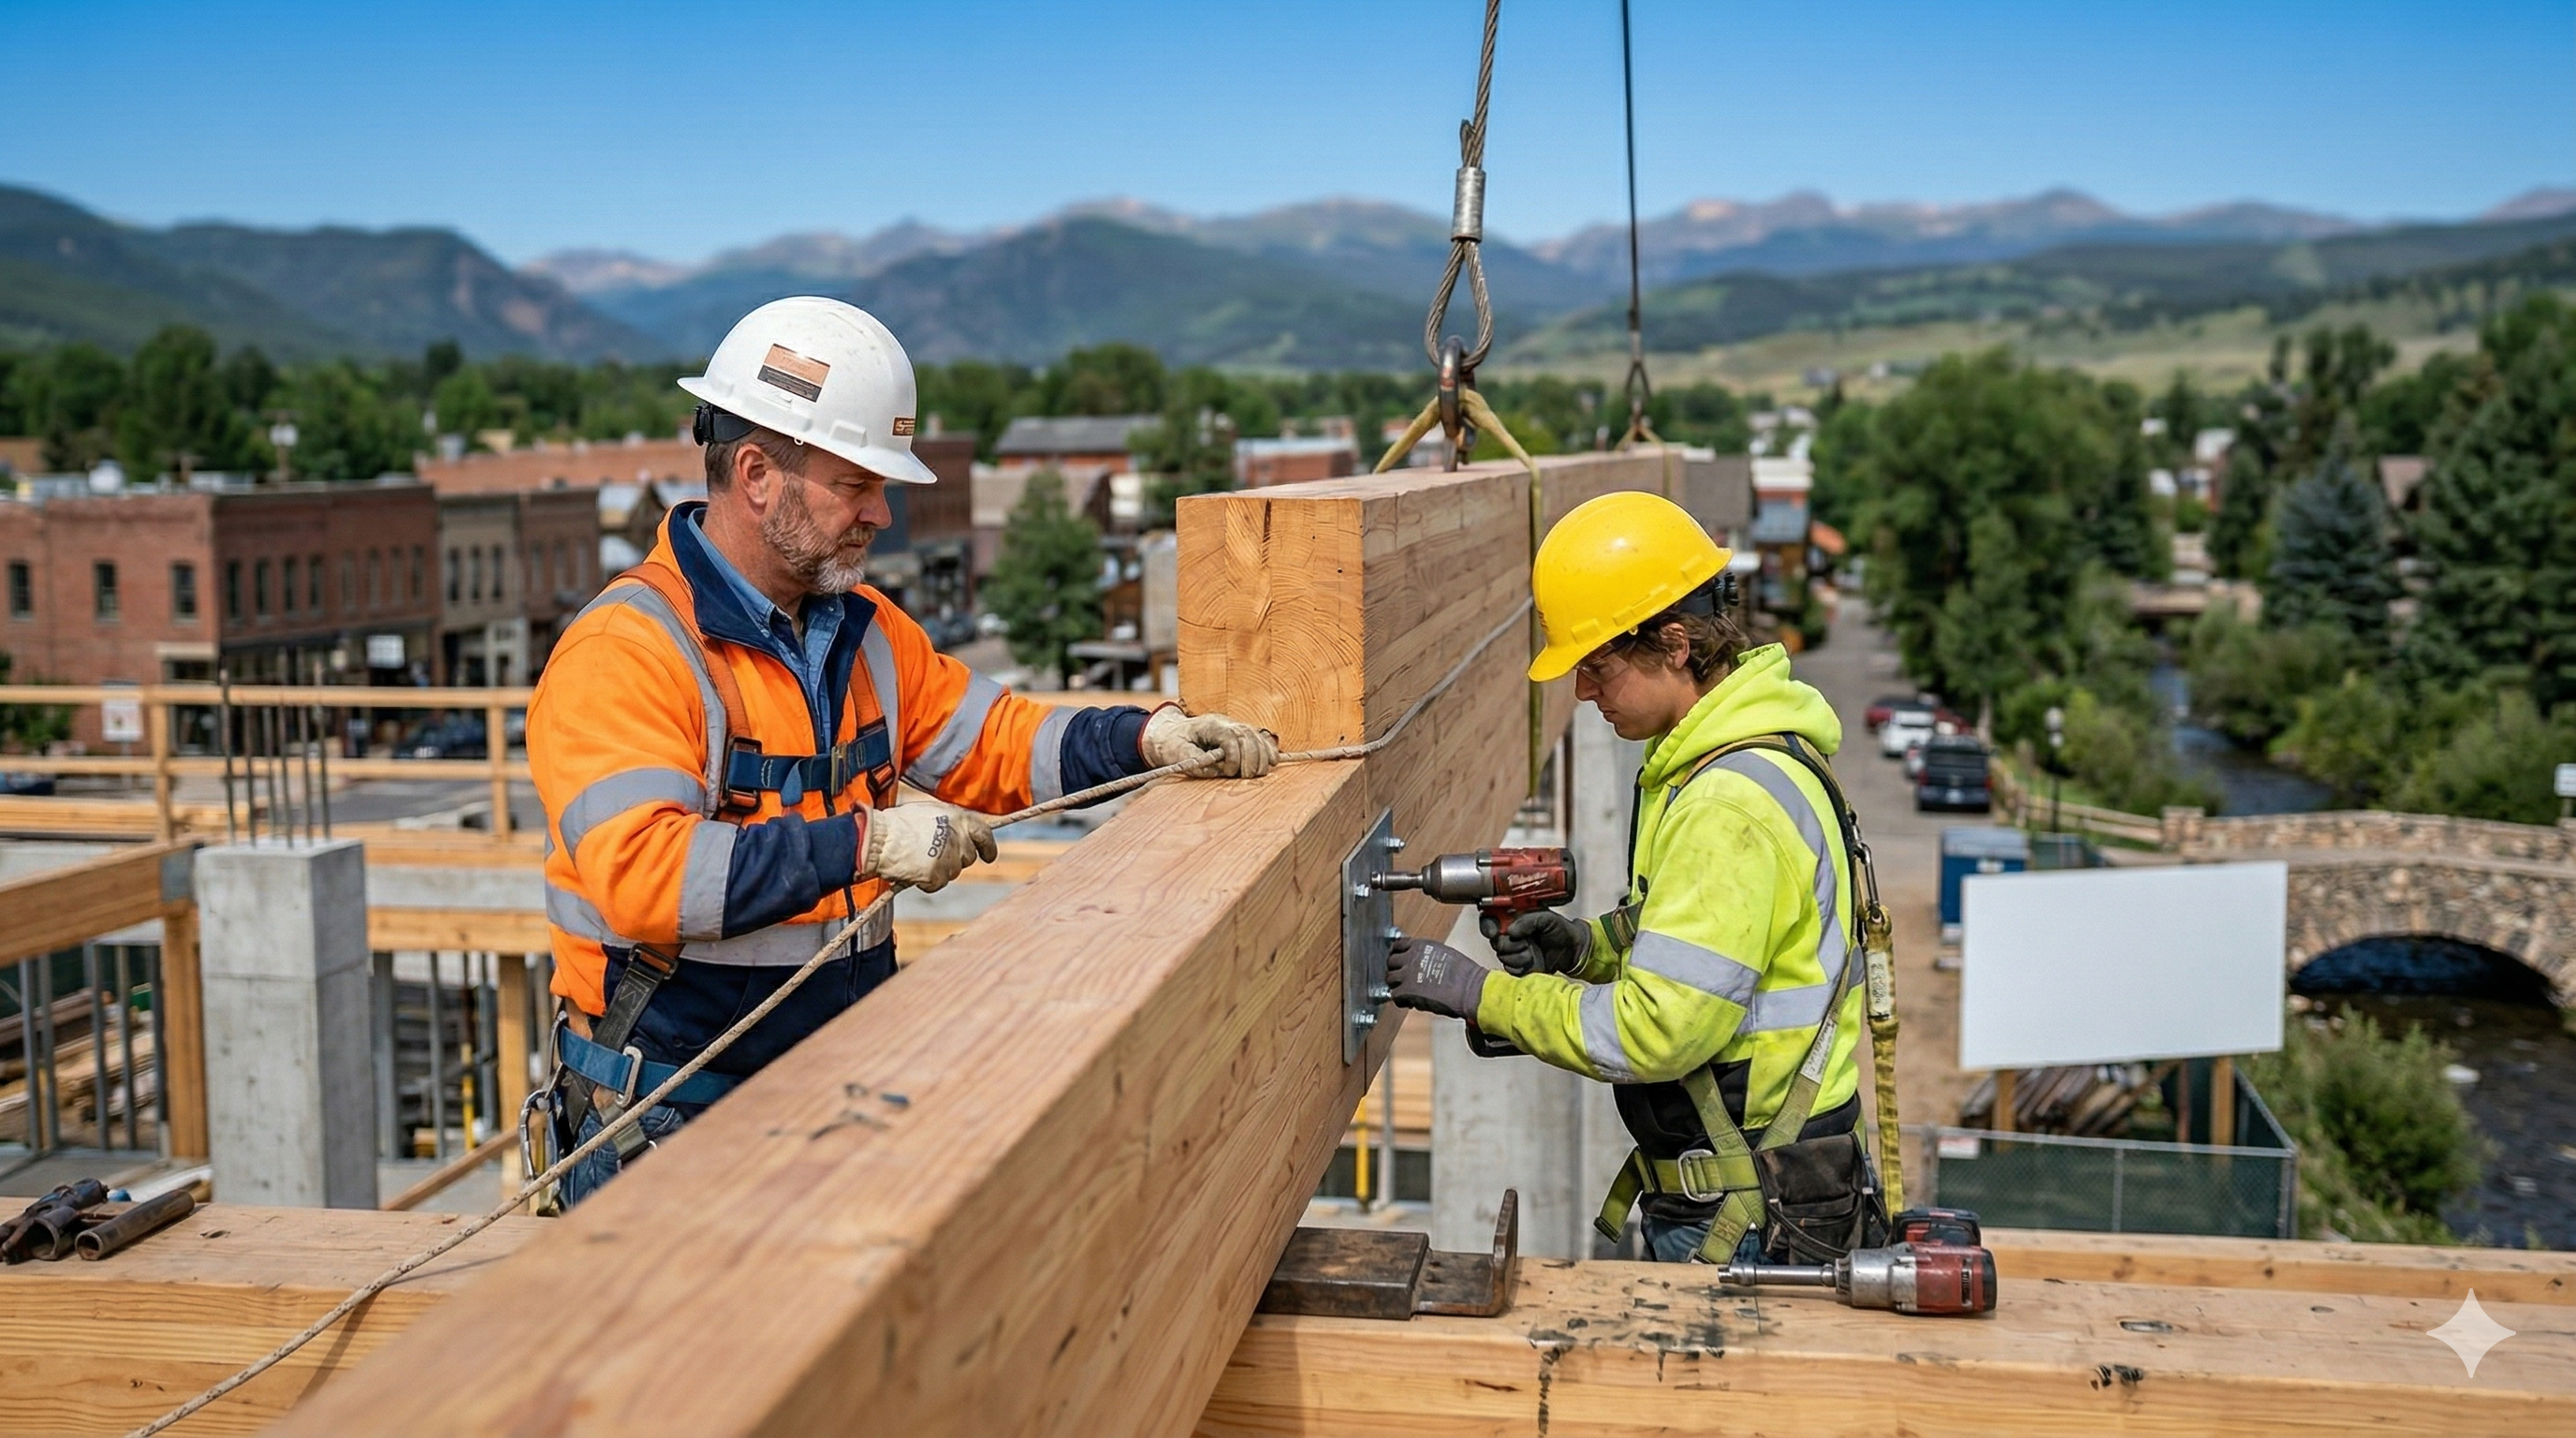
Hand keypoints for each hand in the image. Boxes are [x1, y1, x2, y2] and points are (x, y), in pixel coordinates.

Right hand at [862, 803, 996, 892]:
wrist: (879, 839)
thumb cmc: (898, 823)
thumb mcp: (929, 812)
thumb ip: (949, 822)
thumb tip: (958, 831)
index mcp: (959, 818)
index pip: (985, 834)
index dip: (988, 847)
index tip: (989, 856)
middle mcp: (959, 838)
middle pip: (968, 857)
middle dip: (955, 859)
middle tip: (934, 856)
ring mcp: (950, 858)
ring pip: (952, 872)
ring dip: (939, 870)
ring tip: (916, 859)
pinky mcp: (938, 875)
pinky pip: (936, 884)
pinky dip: (926, 882)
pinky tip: (912, 870)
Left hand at [1142, 706, 1278, 778]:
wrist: (1171, 734)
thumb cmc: (1173, 744)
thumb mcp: (1178, 754)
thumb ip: (1198, 762)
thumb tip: (1220, 770)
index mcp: (1209, 725)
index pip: (1231, 737)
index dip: (1234, 756)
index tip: (1228, 771)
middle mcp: (1225, 723)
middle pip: (1248, 735)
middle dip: (1252, 758)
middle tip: (1247, 776)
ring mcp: (1235, 726)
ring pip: (1257, 736)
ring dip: (1262, 756)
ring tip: (1256, 773)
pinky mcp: (1241, 734)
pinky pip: (1261, 739)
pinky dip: (1268, 750)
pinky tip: (1272, 762)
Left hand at [1385, 937, 1489, 1020]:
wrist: (1470, 990)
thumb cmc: (1465, 975)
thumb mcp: (1445, 955)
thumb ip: (1428, 957)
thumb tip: (1421, 965)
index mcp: (1422, 945)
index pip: (1398, 945)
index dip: (1397, 955)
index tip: (1399, 962)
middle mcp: (1411, 957)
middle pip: (1391, 962)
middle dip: (1395, 971)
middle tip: (1401, 979)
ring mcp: (1407, 974)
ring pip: (1390, 979)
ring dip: (1397, 986)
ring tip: (1406, 993)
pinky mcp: (1407, 991)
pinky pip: (1394, 995)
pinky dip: (1400, 1001)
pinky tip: (1410, 1003)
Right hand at [1482, 910, 1587, 976]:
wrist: (1571, 949)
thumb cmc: (1559, 929)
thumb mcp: (1547, 918)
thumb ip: (1528, 921)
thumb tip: (1511, 931)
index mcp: (1512, 918)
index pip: (1490, 920)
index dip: (1488, 926)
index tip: (1494, 932)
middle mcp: (1508, 934)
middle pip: (1495, 941)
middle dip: (1510, 944)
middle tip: (1527, 942)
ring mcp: (1512, 951)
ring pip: (1502, 956)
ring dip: (1519, 955)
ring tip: (1533, 951)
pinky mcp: (1516, 966)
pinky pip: (1509, 968)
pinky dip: (1521, 966)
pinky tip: (1532, 961)